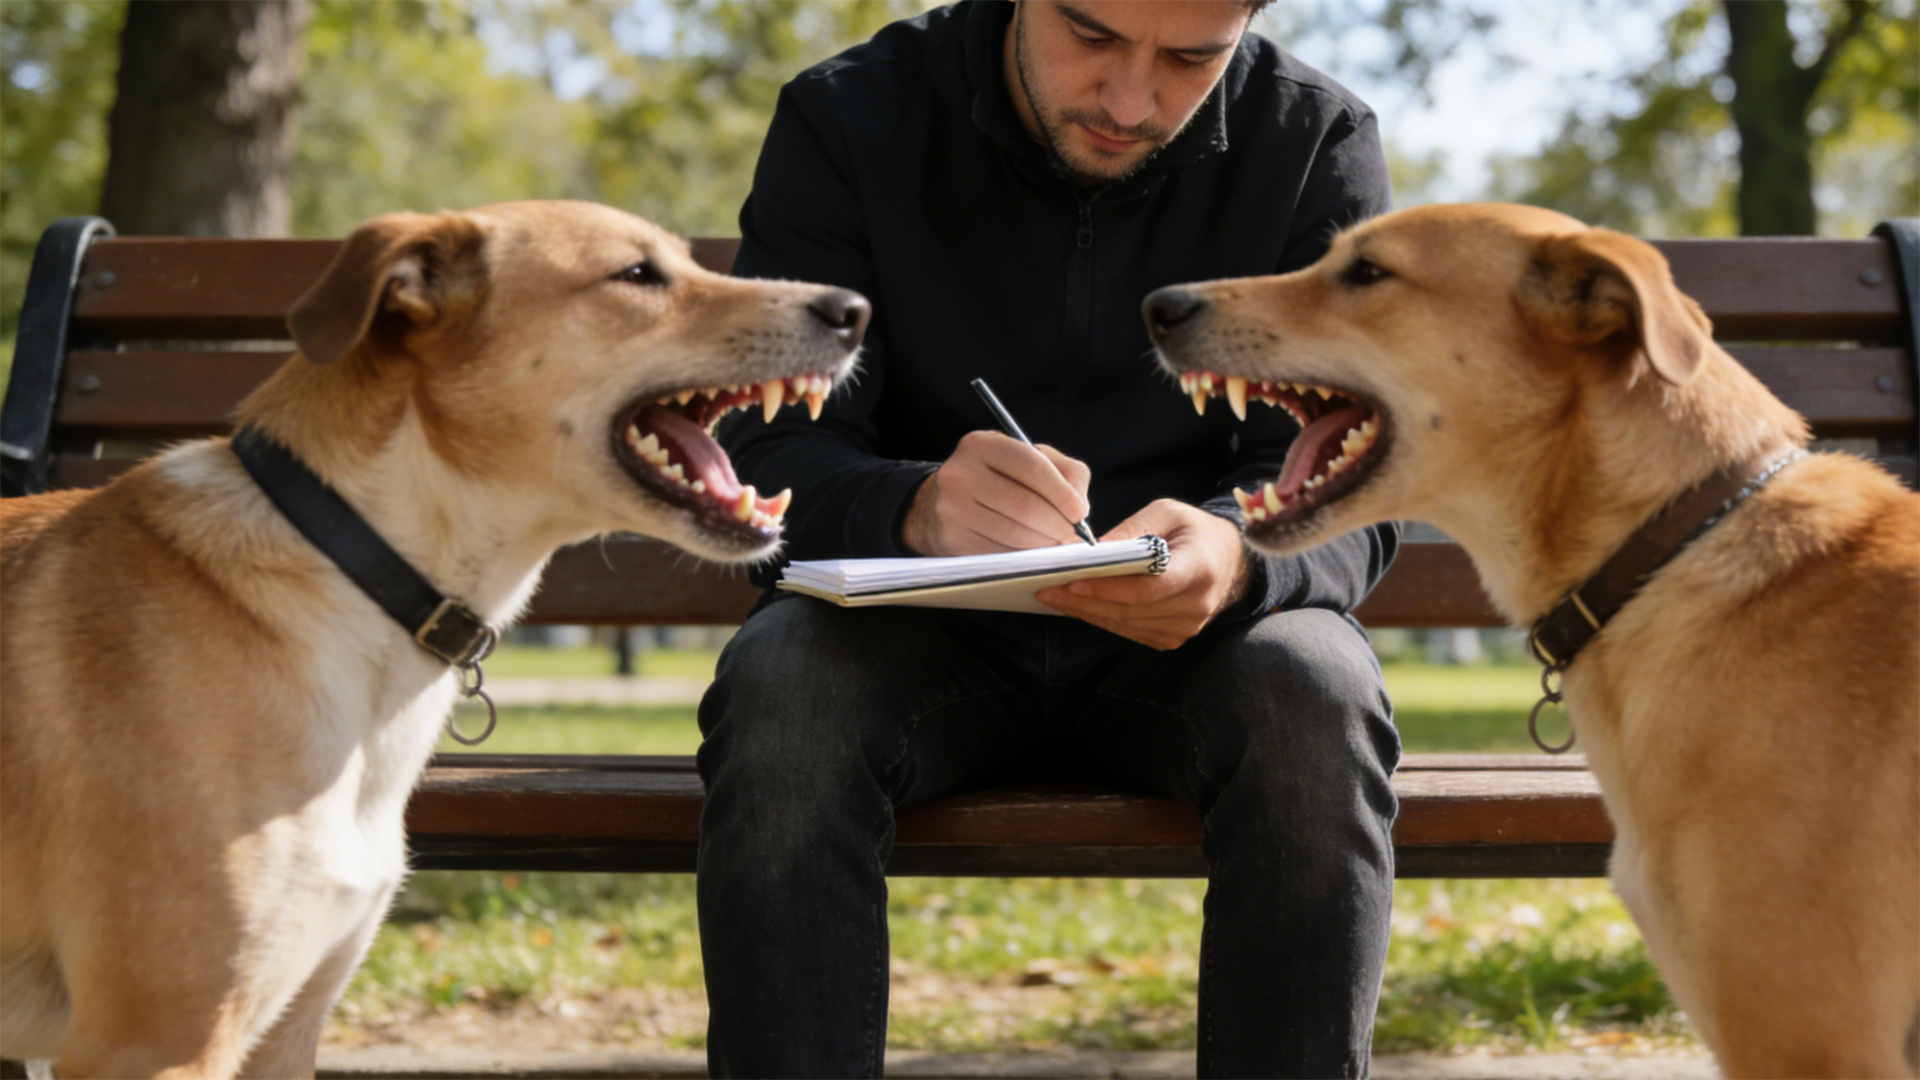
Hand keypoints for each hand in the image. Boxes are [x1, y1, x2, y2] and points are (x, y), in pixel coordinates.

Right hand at [901, 430, 1091, 555]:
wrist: (942, 503)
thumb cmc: (997, 479)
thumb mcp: (1027, 459)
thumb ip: (1065, 473)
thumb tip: (1080, 508)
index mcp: (981, 445)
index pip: (1032, 466)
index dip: (1062, 493)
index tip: (1080, 512)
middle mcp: (960, 473)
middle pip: (1025, 505)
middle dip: (1058, 525)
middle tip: (1072, 535)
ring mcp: (952, 508)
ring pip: (1015, 534)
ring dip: (1045, 544)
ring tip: (1055, 543)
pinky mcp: (952, 539)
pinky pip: (1001, 553)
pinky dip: (1025, 557)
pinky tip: (1030, 551)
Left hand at [1036, 499, 1251, 649]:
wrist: (1229, 563)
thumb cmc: (1196, 531)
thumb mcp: (1168, 513)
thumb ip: (1133, 530)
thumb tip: (1092, 550)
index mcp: (1199, 570)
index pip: (1147, 587)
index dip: (1107, 587)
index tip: (1071, 580)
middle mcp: (1195, 605)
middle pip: (1129, 610)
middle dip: (1083, 600)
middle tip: (1046, 589)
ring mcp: (1185, 628)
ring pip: (1124, 624)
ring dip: (1086, 611)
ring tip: (1053, 596)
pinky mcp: (1172, 638)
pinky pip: (1129, 631)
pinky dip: (1101, 618)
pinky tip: (1078, 605)